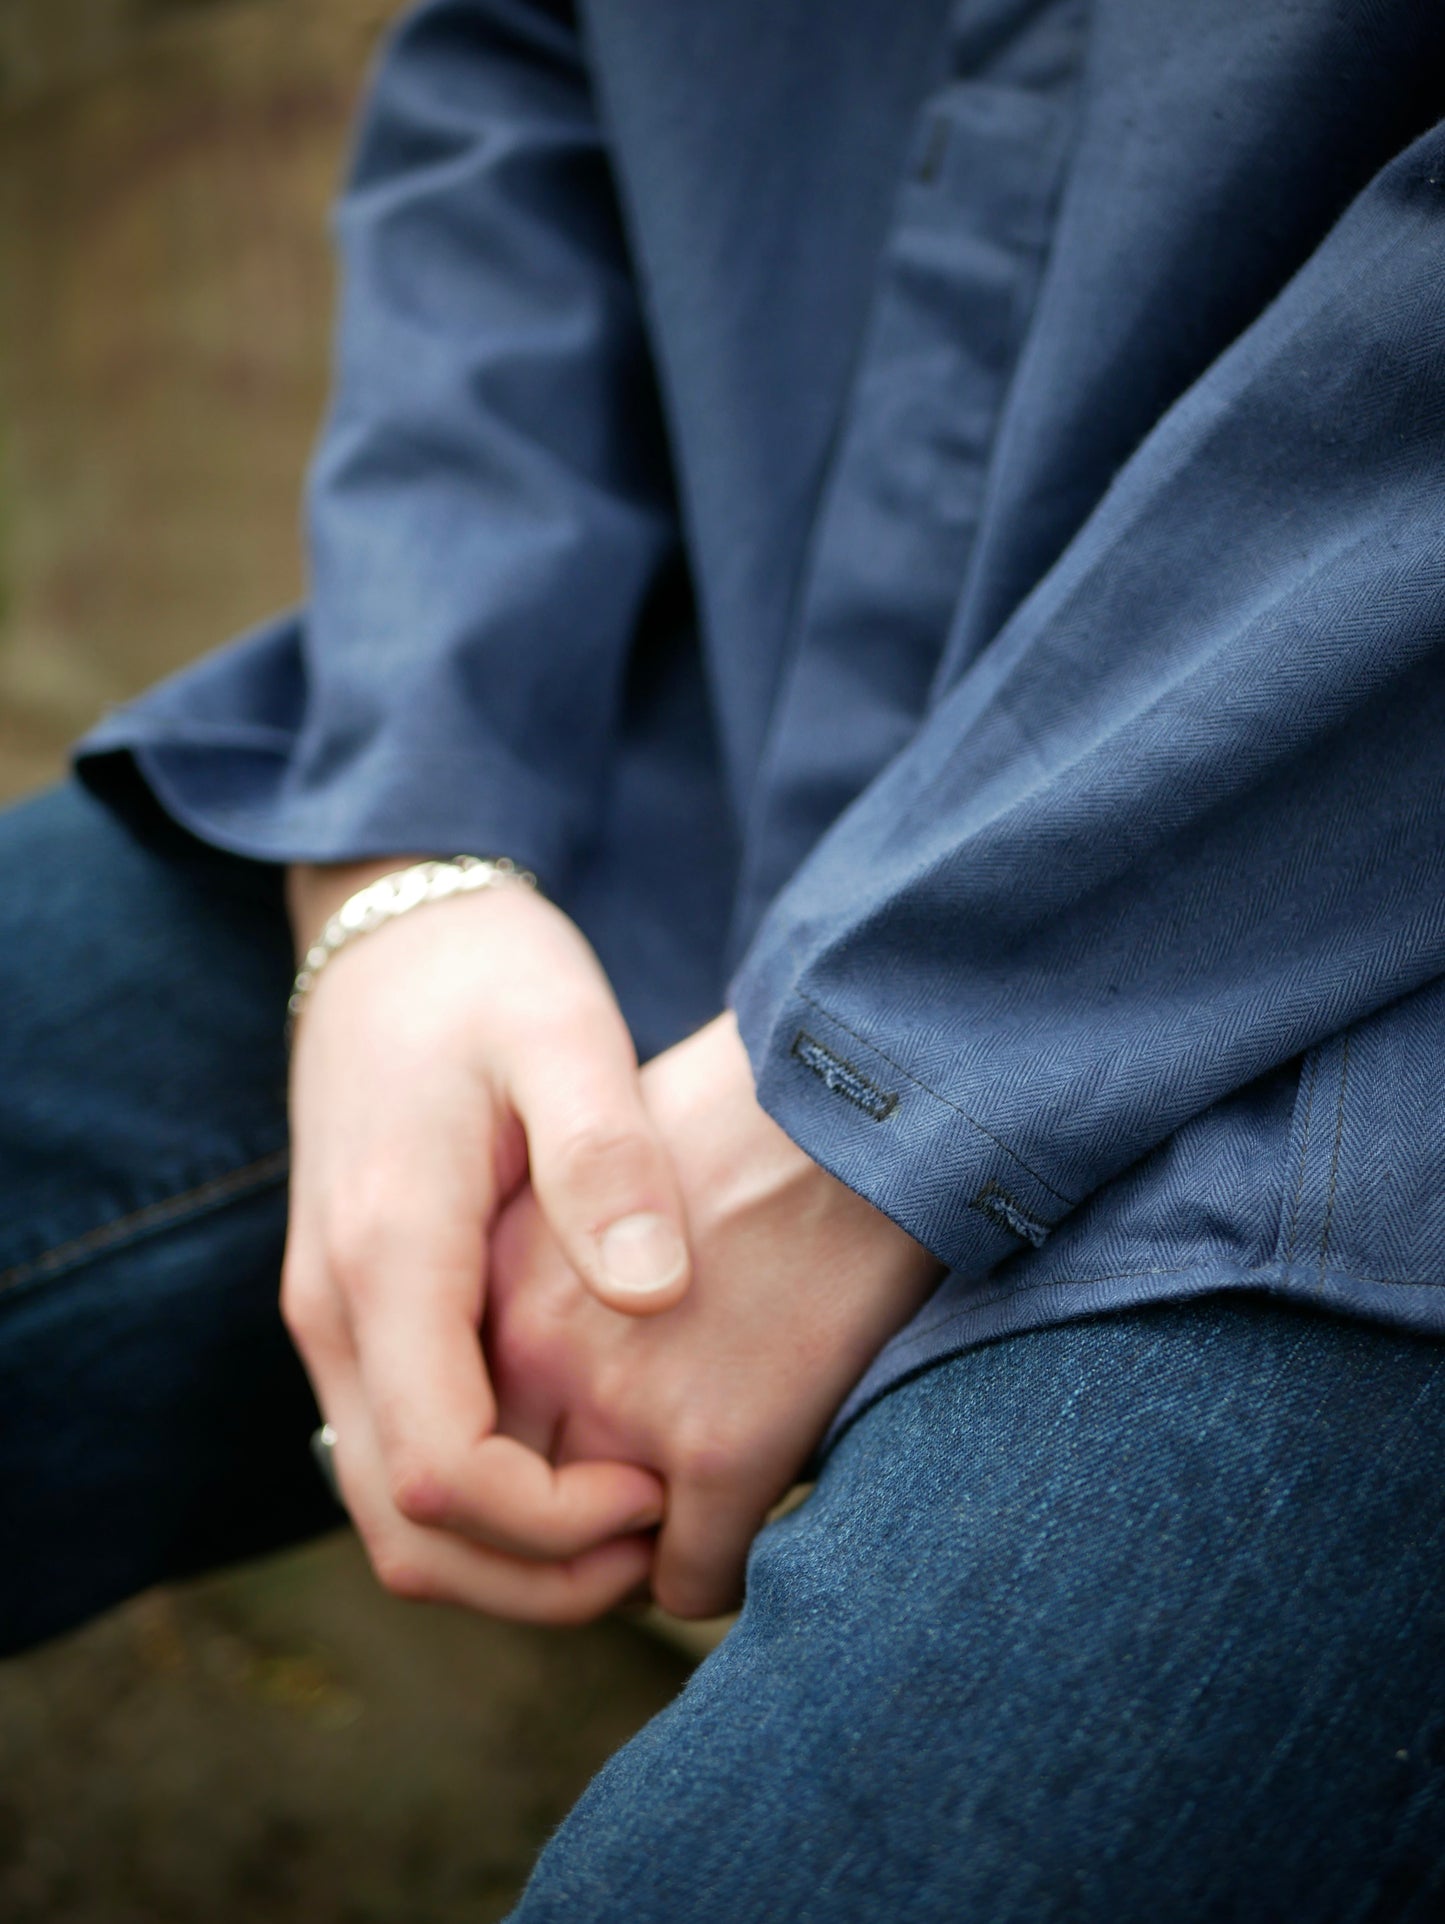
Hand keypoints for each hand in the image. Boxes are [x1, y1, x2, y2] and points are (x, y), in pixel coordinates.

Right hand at [280, 858, 692, 1623]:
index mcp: (389, 1256)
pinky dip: (479, 1498)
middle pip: (403, 1530)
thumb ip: (604, 1157)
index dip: (553, 1525)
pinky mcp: (355, 1310)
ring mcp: (332, 1316)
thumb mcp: (563, 1034)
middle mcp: (336, 1309)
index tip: (655, 1492)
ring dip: (505, 1551)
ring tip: (630, 1511)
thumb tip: (657, 1294)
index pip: (442, 1473)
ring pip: (388, 1508)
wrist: (391, 930)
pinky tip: (575, 1455)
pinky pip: (396, 1452)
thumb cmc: (490, 976)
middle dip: (532, 1577)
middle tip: (657, 1541)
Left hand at [486, 1012, 943, 1618]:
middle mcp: (532, 1352)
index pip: (436, 1445)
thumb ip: (534, 1281)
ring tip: (690, 1492)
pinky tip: (756, 1493)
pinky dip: (721, 1564)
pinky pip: (691, 1584)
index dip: (495, 1471)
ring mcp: (623, 1406)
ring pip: (592, 1567)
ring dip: (636, 1553)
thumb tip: (532, 1373)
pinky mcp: (722, 1446)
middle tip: (628, 1490)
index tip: (561, 1448)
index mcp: (488, 1283)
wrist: (866, 1106)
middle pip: (502, 1520)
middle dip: (558, 1526)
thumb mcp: (587, 1178)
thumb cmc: (747, 1129)